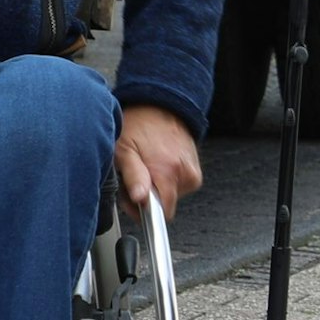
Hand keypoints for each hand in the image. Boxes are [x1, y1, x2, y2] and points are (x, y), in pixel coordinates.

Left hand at [116, 103, 201, 220]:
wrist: (161, 106)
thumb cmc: (138, 126)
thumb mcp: (124, 149)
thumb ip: (133, 176)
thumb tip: (140, 199)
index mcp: (167, 171)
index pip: (161, 213)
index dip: (142, 210)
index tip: (132, 196)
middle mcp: (184, 174)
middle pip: (165, 206)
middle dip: (148, 198)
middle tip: (136, 177)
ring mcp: (192, 173)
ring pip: (171, 197)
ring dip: (157, 188)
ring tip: (147, 167)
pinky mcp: (195, 172)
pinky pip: (179, 188)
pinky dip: (167, 180)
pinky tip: (159, 164)